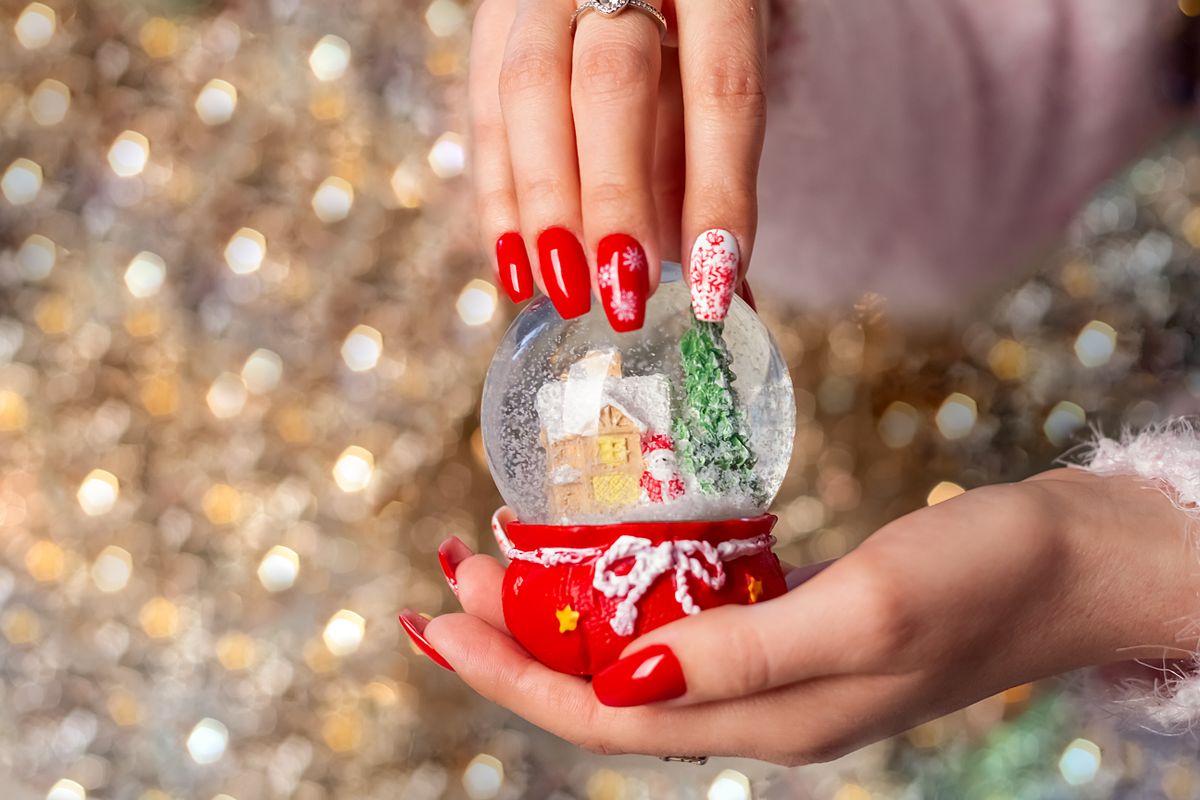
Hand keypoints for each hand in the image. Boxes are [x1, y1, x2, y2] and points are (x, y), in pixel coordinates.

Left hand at [416, 470, 1193, 763]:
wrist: (1082, 562)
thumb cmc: (990, 576)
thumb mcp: (869, 607)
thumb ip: (746, 651)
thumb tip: (624, 678)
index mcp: (769, 719)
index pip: (603, 715)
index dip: (511, 674)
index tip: (438, 619)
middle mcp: (761, 706)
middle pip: (605, 686)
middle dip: (518, 638)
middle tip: (453, 567)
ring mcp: (779, 669)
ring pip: (638, 651)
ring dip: (566, 610)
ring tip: (504, 554)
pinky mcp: (800, 626)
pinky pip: (687, 619)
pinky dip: (631, 587)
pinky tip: (610, 549)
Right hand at [469, 0, 765, 328]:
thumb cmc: (688, 32)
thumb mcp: (715, 81)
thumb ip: (716, 175)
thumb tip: (727, 295)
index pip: (721, 87)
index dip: (718, 193)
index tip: (714, 287)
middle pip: (610, 83)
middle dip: (615, 201)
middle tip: (625, 298)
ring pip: (530, 89)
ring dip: (546, 207)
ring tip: (568, 293)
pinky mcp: (492, 14)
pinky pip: (483, 107)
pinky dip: (499, 199)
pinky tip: (519, 270)